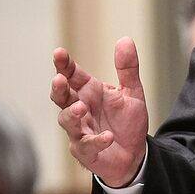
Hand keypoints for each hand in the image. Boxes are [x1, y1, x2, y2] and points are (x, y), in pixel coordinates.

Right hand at [49, 37, 148, 187]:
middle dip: (58, 88)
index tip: (59, 53)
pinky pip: (87, 145)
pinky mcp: (86, 152)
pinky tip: (108, 137)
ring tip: (81, 107)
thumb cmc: (128, 122)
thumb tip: (125, 39)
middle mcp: (80, 109)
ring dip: (72, 114)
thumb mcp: (132, 92)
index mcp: (89, 92)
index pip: (72, 75)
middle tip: (59, 80)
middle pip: (61, 97)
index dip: (64, 64)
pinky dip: (96, 141)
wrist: (136, 153)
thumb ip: (128, 68)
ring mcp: (80, 130)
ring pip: (67, 121)